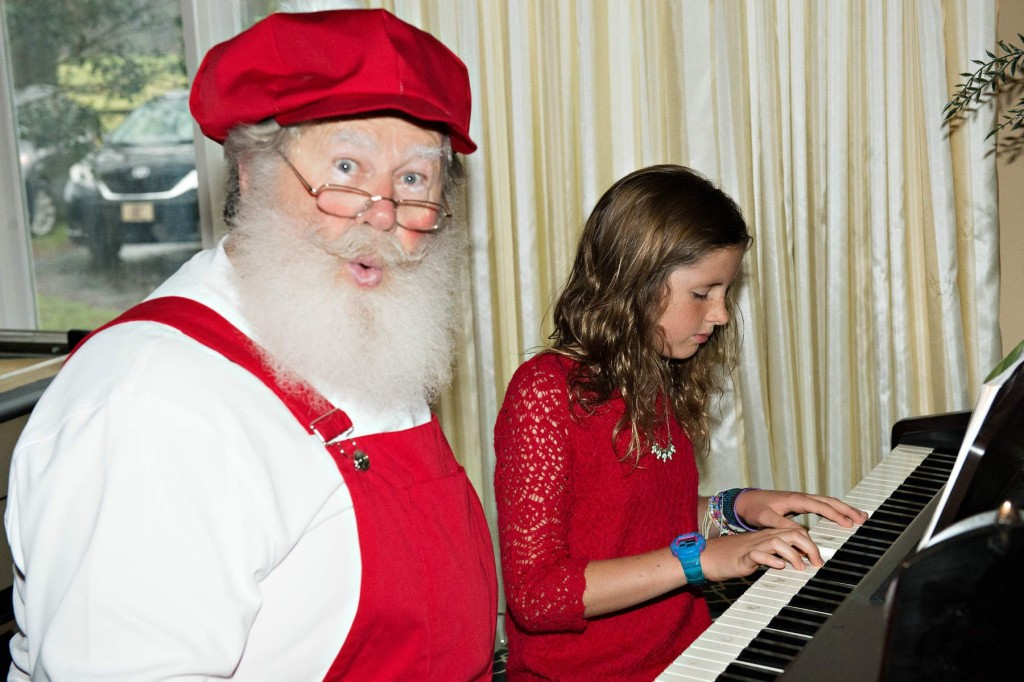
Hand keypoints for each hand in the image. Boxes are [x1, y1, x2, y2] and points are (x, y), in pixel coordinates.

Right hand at [701, 527, 823, 580]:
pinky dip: (771, 560)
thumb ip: (776, 555)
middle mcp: (763, 538)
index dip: (811, 544)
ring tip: (799, 568)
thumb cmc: (733, 557)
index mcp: (769, 535)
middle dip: (809, 548)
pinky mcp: (743, 556)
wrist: (707, 556)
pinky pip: (758, 554)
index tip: (818, 559)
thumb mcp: (760, 554)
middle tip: (816, 564)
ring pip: (778, 541)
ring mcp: (753, 546)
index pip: (795, 531)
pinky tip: (778, 566)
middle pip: (792, 533)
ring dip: (793, 554)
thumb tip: (795, 562)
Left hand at [733, 489, 867, 531]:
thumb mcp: (767, 518)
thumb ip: (784, 525)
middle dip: (847, 509)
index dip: (835, 514)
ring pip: (828, 502)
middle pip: (829, 501)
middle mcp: (801, 498)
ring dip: (844, 509)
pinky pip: (822, 506)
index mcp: (795, 500)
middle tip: (863, 518)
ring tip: (860, 517)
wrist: (746, 501)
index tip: (848, 523)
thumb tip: (802, 534)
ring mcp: (802, 500)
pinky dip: (834, 510)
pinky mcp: (801, 505)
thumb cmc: (755, 509)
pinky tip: (842, 517)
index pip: (820, 506)